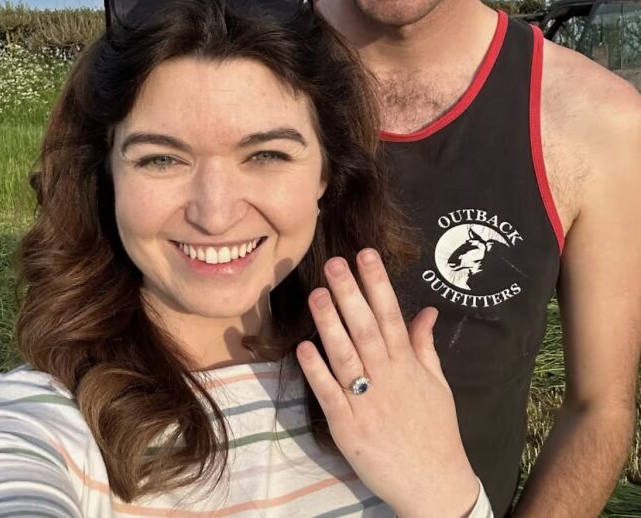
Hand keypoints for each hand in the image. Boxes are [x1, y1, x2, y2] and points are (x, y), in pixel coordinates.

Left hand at [296, 248, 480, 517]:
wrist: (435, 485)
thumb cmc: (436, 430)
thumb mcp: (437, 384)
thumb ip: (426, 345)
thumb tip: (427, 310)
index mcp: (408, 365)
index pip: (391, 315)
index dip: (377, 283)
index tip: (365, 254)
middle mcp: (388, 378)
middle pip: (366, 329)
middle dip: (350, 294)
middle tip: (333, 263)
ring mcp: (367, 403)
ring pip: (346, 356)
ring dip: (330, 324)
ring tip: (316, 294)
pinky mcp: (348, 428)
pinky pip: (330, 395)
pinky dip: (317, 372)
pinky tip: (303, 348)